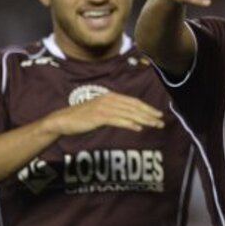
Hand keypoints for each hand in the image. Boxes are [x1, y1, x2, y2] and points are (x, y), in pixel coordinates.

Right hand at [44, 92, 164, 134]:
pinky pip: (118, 121)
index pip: (134, 102)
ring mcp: (104, 108)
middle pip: (135, 107)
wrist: (63, 120)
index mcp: (111, 96)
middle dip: (150, 114)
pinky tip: (139, 128)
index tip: (159, 114)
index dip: (148, 108)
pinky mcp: (99, 117)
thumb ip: (116, 111)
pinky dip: (130, 124)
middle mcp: (110, 100)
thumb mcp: (102, 110)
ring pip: (129, 114)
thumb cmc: (83, 117)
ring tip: (155, 125)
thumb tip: (132, 117)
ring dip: (144, 120)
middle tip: (162, 121)